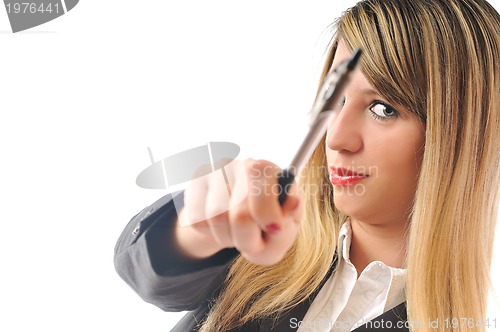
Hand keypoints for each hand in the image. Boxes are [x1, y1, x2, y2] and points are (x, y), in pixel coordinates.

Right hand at [175, 159, 302, 265]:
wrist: (239, 224)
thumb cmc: (267, 226)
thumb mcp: (284, 231)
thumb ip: (289, 221)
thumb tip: (293, 201)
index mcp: (268, 170)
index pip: (262, 188)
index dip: (268, 215)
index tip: (274, 230)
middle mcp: (240, 165)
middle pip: (239, 212)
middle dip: (247, 237)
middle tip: (254, 239)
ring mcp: (215, 173)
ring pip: (215, 218)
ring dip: (227, 237)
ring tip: (237, 234)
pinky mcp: (195, 185)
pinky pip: (197, 219)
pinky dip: (210, 233)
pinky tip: (221, 227)